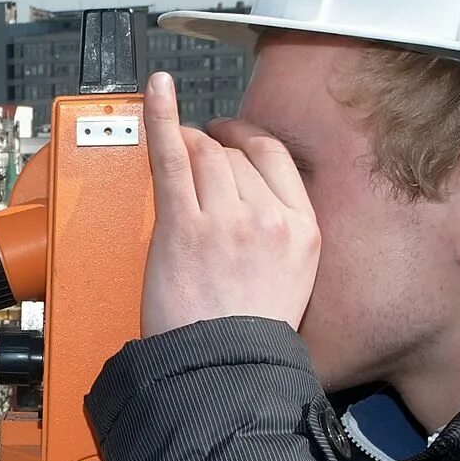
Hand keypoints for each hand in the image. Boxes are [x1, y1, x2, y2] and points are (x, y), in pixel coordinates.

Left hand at [140, 72, 319, 336]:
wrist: (221, 369)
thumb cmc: (244, 338)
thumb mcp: (291, 281)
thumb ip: (277, 234)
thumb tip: (249, 200)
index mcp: (303, 230)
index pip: (275, 159)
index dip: (246, 140)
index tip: (230, 137)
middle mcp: (269, 218)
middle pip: (236, 155)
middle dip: (211, 147)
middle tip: (192, 148)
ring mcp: (226, 220)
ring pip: (206, 154)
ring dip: (187, 142)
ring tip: (175, 146)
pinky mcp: (184, 225)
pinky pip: (171, 158)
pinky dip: (160, 117)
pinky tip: (155, 90)